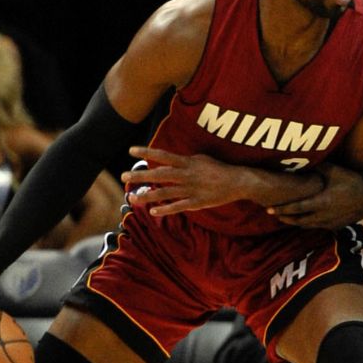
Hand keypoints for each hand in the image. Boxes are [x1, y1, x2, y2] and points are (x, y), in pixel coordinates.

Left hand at [123, 146, 249, 215]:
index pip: (163, 156)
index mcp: (188, 163)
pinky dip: (166, 209)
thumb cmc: (219, 169)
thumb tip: (170, 159)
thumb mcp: (201, 158)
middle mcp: (187, 175)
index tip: (131, 150)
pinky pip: (178, 206)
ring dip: (148, 195)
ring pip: (166, 193)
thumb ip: (185, 160)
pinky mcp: (197, 202)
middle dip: (141, 176)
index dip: (147, 152)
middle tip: (124, 176)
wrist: (238, 181)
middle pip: (160, 175)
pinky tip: (153, 212)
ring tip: (133, 197)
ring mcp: (192, 189)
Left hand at [269, 164, 362, 228]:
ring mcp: (328, 223)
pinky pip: (316, 226)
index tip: (270, 209)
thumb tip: (303, 161)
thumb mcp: (335, 171)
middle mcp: (322, 216)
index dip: (282, 209)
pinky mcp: (334, 226)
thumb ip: (318, 167)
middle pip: (298, 220)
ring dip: (295, 222)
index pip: (296, 208)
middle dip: (284, 218)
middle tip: (273, 214)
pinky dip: (307, 224)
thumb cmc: (352, 183)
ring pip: (306, 225)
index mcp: (320, 202)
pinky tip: (304, 220)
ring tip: (285, 218)